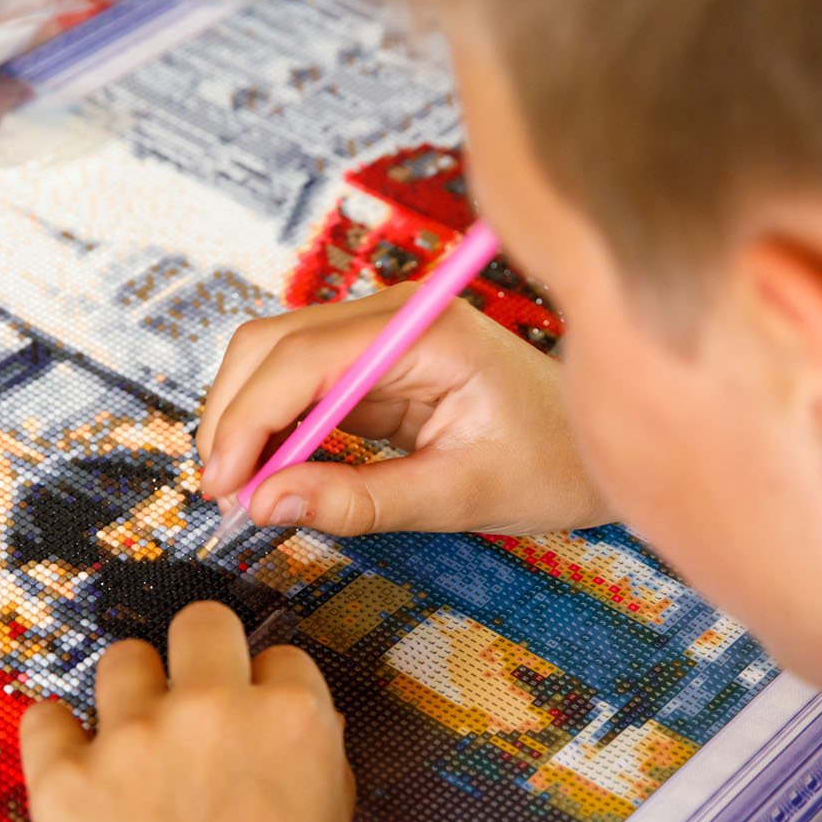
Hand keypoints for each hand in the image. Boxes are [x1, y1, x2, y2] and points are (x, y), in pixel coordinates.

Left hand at [21, 602, 352, 821]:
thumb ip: (313, 771)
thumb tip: (295, 740)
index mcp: (296, 725)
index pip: (284, 657)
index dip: (269, 688)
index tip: (256, 710)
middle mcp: (215, 712)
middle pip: (203, 622)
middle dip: (204, 652)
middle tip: (197, 695)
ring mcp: (133, 738)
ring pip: (123, 657)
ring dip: (133, 690)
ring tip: (135, 738)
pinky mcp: (63, 775)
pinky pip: (45, 714)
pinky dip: (59, 733)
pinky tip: (77, 761)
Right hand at [197, 285, 612, 535]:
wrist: (599, 448)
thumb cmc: (553, 465)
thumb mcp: (461, 497)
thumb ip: (362, 502)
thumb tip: (267, 505)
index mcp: (425, 332)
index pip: (303, 357)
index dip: (247, 420)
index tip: (223, 486)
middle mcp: (395, 316)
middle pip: (272, 345)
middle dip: (233, 418)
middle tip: (222, 497)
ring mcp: (382, 335)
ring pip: (276, 362)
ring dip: (247, 424)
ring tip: (243, 496)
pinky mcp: (377, 365)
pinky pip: (304, 388)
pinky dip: (276, 430)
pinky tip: (271, 476)